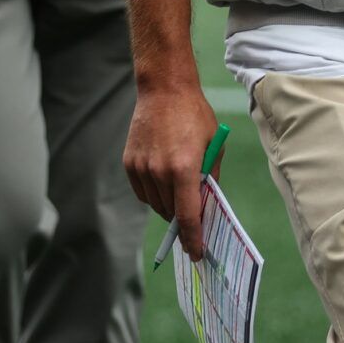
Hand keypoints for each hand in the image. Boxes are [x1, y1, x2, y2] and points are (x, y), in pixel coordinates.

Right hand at [124, 79, 219, 258]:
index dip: (193, 238)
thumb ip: (211, 177)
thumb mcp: (214, 145)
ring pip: (155, 204)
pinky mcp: (129, 163)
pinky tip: (163, 182)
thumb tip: (209, 205)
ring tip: (178, 191)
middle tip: (193, 218)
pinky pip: (142, 192)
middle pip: (171, 213)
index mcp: (184, 168)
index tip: (196, 253)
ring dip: (168, 206)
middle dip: (183, 219)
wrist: (164, 89)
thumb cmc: (195, 115)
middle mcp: (160, 171)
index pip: (187, 215)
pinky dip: (153, 194)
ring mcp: (141, 168)